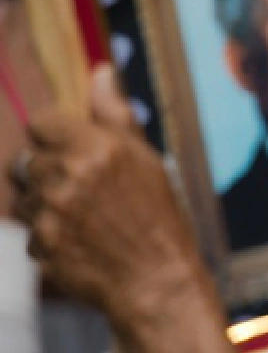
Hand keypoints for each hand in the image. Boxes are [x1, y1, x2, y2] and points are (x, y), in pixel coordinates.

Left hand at [9, 66, 207, 331]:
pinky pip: (29, 230)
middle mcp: (65, 175)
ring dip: (44, 202)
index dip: (56, 136)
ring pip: (24, 195)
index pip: (42, 123)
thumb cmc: (159, 218)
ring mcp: (48, 213)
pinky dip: (48, 234)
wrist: (156, 281)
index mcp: (95, 147)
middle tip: (82, 189)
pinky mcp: (37, 245)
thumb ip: (115, 115)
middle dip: (48, 171)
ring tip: (82, 218)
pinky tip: (79, 241)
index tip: (74, 150)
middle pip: (26, 159)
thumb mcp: (146, 159)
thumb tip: (100, 71)